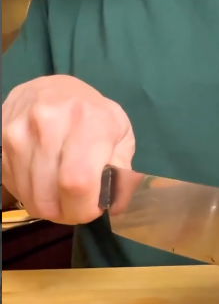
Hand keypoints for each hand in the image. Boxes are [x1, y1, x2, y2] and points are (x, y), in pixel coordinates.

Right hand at [2, 75, 134, 224]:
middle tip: (77, 206)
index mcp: (86, 121)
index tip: (92, 209)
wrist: (52, 90)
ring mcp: (18, 132)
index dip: (84, 208)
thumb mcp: (120, 134)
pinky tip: (44, 181)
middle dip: (66, 213)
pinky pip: (14, 186)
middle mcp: (48, 123)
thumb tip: (113, 203)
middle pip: (50, 196)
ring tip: (61, 194)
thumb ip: (122, 169)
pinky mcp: (0, 142)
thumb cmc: (93, 115)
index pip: (77, 183)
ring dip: (48, 206)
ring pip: (30, 196)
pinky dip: (30, 194)